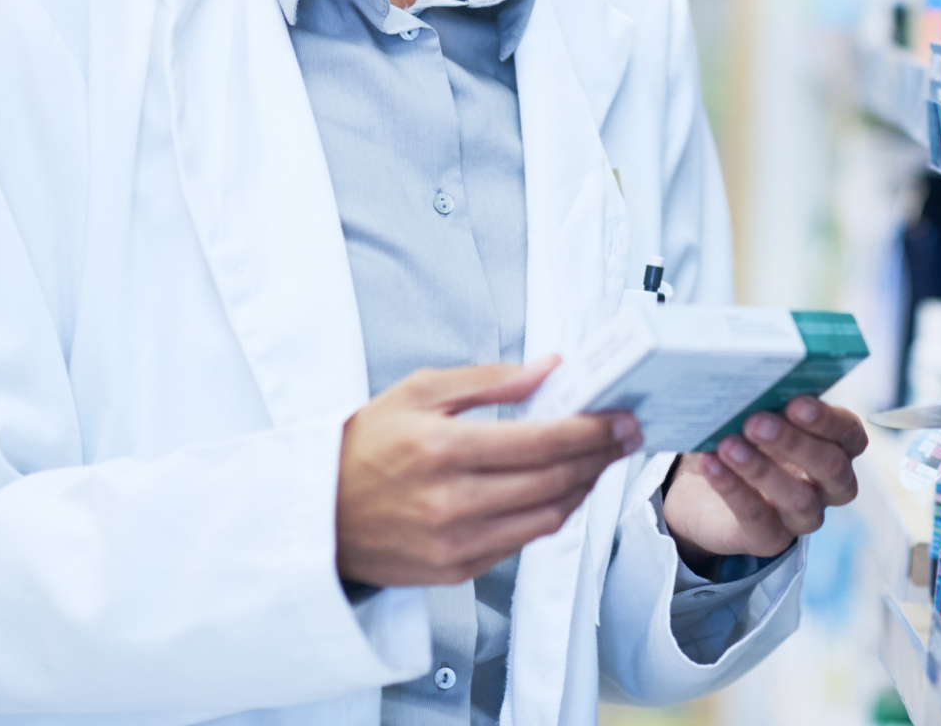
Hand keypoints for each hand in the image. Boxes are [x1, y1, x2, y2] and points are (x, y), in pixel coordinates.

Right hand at [336, 360, 641, 587]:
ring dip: (582, 488)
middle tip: (623, 436)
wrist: (316, 515)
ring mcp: (455, 543)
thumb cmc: (364, 445)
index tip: (620, 417)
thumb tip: (548, 369)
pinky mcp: (456, 571)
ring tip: (598, 461)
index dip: (590, 430)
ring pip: (547, 517)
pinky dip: (550, 514)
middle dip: (598, 456)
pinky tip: (561, 490)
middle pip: (553, 481)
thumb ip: (489, 380)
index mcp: (443, 449)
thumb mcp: (419, 391)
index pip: (541, 441)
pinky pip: (522, 542)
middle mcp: (452, 502)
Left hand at [662, 397, 866, 564]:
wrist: (699, 488)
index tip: (796, 403)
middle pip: (831, 468)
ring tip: (729, 445)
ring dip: (762, 469)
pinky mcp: (769, 539)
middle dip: (795, 443)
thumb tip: (749, 375)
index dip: (828, 420)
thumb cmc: (739, 437)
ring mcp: (800, 516)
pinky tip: (712, 465)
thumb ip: (761, 397)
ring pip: (800, 500)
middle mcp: (826, 485)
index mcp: (832, 446)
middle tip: (756, 422)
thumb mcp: (751, 412)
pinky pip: (758, 518)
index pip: (849, 433)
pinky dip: (733, 488)